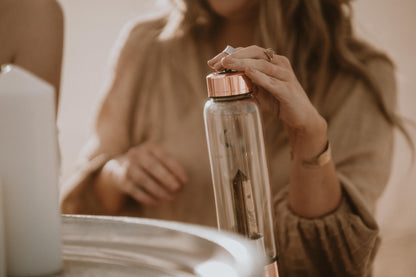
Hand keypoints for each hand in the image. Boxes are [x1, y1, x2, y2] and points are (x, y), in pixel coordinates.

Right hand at [97, 141, 187, 207]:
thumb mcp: (156, 160)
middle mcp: (136, 153)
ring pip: (142, 179)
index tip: (185, 181)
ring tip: (170, 198)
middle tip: (177, 189)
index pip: (164, 157)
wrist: (117, 168)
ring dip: (158, 190)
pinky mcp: (120, 179)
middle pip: (152, 166)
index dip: (176, 169)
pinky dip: (146, 197)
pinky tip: (156, 203)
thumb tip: (183, 183)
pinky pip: (133, 189)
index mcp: (149, 147)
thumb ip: (168, 169)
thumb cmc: (146, 166)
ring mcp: (126, 165)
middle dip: (166, 178)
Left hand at [208, 45, 327, 159]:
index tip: (213, 61)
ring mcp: (285, 76)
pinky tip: (249, 72)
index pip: (249, 51)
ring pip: (262, 65)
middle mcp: (280, 64)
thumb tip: (225, 77)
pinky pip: (272, 81)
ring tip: (227, 64)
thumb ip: (246, 81)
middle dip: (234, 56)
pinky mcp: (288, 90)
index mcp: (272, 61)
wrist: (301, 118)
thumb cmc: (279, 101)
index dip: (230, 53)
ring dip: (243, 63)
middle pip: (255, 53)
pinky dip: (260, 76)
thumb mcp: (259, 89)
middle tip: (218, 63)